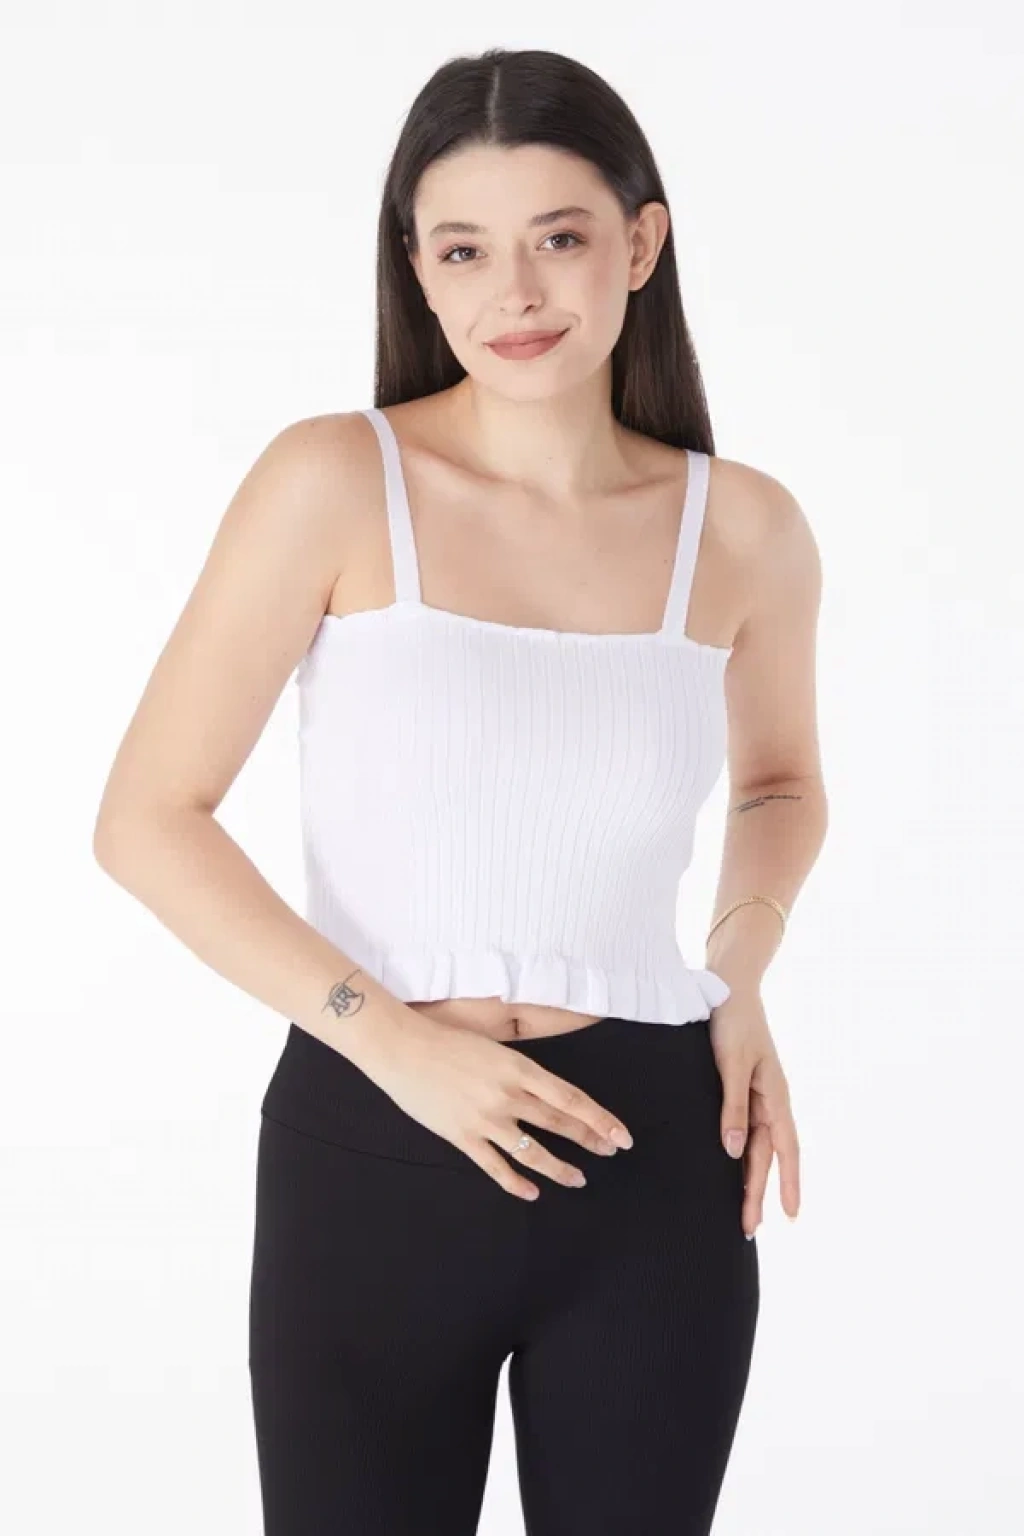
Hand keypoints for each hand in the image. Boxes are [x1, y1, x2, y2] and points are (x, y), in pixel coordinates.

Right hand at [362, 1009, 633, 1199]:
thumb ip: (519, 1070)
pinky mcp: (462, 1136)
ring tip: (578, 1179)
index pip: (571, 1099)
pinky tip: (532, 1192)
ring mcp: (485, 1119)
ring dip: (560, 1168)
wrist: (402, 1047)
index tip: (621, 1135)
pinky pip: (496, 1166)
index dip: (600, 1119)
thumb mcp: (494, 1046)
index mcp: (519, 1068)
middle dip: (590, 1140)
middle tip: (610, 1152)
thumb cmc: (445, 1040)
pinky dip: (516, 1183)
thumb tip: (545, 1090)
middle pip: (559, 1123)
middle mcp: (508, 1095)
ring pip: (533, 1152)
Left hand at [708, 983, 800, 1236]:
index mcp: (775, 1096)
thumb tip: (733, 1151)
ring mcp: (756, 1096)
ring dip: (750, 1179)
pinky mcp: (741, 1089)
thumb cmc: (732, 1022)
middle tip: (748, 1230)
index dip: (789, 1183)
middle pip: (767, 1156)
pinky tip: (731, 1168)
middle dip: (759, 1193)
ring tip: (741, 1212)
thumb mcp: (731, 1063)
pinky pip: (744, 1130)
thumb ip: (733, 1106)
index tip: (790, 1216)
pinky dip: (741, 1154)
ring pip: (755, 1147)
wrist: (728, 986)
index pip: (785, 1149)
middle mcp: (769, 1101)